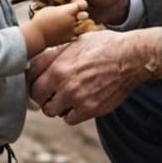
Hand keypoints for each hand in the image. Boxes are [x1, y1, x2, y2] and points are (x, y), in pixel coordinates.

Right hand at [21, 0, 88, 52]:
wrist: (37, 35)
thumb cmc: (41, 20)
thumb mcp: (50, 9)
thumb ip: (60, 8)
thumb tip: (64, 7)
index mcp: (67, 11)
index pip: (80, 5)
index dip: (78, 5)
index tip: (74, 5)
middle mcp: (72, 20)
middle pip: (83, 15)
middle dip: (80, 14)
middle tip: (76, 14)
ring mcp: (72, 30)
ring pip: (82, 25)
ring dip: (79, 24)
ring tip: (72, 23)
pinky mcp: (70, 38)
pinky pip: (77, 34)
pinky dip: (75, 32)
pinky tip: (68, 31)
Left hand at [27, 28, 161, 123]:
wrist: (131, 58)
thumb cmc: (104, 46)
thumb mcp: (75, 42)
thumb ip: (54, 55)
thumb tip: (36, 63)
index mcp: (57, 65)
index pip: (30, 80)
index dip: (33, 82)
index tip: (38, 83)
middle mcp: (64, 82)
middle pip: (38, 98)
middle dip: (43, 96)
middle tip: (52, 92)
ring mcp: (76, 97)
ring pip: (52, 111)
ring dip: (57, 106)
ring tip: (68, 97)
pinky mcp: (89, 109)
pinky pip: (69, 119)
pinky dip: (71, 114)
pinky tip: (79, 104)